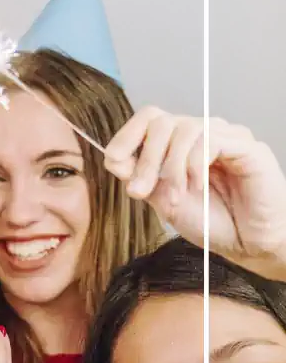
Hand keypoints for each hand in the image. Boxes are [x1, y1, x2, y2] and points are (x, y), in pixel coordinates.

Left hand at [106, 108, 285, 281]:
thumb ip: (140, 177)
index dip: (126, 135)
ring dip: (170, 166)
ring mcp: (227, 136)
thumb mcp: (163, 200)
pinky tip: (196, 187)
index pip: (150, 117)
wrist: (249, 244)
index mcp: (181, 142)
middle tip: (140, 192)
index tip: (114, 161)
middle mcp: (204, 133)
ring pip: (183, 129)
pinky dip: (194, 166)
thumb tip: (113, 158)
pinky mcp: (247, 146)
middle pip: (161, 121)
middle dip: (144, 158)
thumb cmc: (212, 221)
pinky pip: (210, 140)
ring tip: (174, 196)